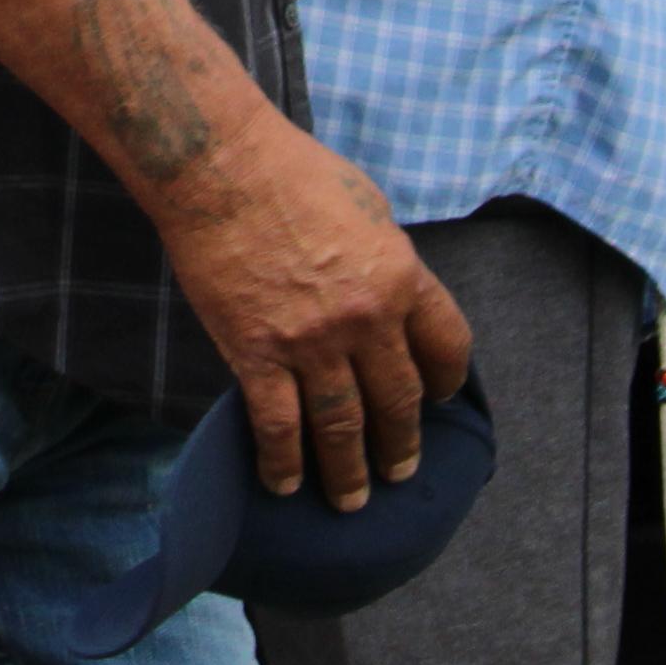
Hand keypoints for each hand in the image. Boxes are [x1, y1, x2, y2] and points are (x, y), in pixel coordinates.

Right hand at [145, 112, 474, 507]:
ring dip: (350, 470)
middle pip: (397, 400)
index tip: (437, 398)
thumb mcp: (368, 205)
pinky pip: (278, 424)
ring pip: (342, 426)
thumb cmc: (292, 170)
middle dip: (401, 444)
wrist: (218, 165)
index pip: (447, 347)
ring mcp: (311, 341)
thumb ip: (386, 260)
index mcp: (401, 275)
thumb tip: (392, 296)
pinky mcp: (257, 353)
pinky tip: (284, 484)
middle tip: (400, 471)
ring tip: (352, 499)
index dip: (446, 381)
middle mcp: (366, 318)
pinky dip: (283, 462)